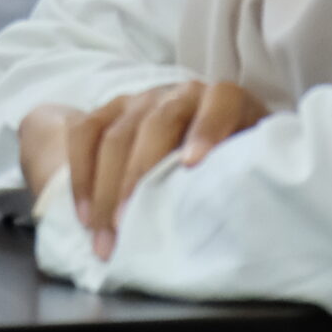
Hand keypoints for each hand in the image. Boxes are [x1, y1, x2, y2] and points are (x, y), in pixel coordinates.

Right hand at [64, 79, 266, 258]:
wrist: (200, 142)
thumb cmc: (232, 164)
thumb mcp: (251, 165)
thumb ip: (247, 175)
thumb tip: (244, 212)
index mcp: (224, 101)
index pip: (218, 105)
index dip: (206, 131)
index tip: (191, 166)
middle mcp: (180, 94)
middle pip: (155, 124)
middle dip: (139, 177)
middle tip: (130, 226)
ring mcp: (140, 101)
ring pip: (115, 136)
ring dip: (106, 191)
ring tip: (106, 237)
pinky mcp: (109, 111)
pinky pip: (84, 135)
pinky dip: (81, 177)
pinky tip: (84, 215)